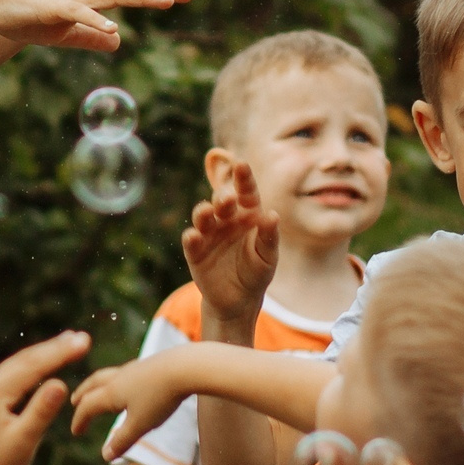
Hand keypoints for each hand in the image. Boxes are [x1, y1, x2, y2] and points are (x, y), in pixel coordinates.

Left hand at [0, 331, 91, 464]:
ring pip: (19, 366)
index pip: (31, 365)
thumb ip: (41, 411)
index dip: (59, 352)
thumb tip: (60, 383)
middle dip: (54, 348)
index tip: (84, 342)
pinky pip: (15, 377)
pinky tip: (46, 364)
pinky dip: (34, 367)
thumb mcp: (25, 440)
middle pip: (25, 360)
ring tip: (69, 342)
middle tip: (82, 337)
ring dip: (45, 354)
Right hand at [68, 357, 186, 463]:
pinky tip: (129, 383)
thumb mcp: (141, 424)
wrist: (185, 366)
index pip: (88, 407)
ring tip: (100, 391)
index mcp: (112, 392)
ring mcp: (134, 368)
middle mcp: (118, 377)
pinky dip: (117, 379)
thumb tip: (105, 456)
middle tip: (74, 401)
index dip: (79, 421)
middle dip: (83, 394)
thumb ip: (123, 440)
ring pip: (109, 375)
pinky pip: (125, 372)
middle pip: (93, 384)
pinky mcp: (149, 364)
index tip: (76, 432)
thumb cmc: (161, 397)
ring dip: (98, 384)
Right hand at [183, 161, 278, 337]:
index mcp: (247, 216)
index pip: (246, 193)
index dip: (244, 179)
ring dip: (203, 212)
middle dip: (222, 198)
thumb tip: (272, 216)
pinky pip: (191, 241)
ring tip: (206, 212)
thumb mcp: (268, 257)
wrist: (239, 300)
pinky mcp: (195, 252)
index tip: (241, 164)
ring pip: (203, 217)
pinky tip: (193, 237)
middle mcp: (226, 220)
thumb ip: (269, 237)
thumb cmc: (257, 272)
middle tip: (226, 198)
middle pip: (222, 203)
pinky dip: (191, 238)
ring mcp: (209, 234)